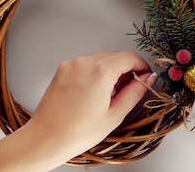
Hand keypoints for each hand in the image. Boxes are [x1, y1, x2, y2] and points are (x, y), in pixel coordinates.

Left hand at [26, 51, 156, 163]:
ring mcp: (71, 64)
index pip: (129, 57)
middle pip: (114, 56)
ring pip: (99, 60)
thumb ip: (135, 92)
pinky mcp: (62, 70)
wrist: (46, 138)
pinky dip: (93, 74)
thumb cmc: (77, 132)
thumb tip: (148, 79)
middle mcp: (84, 62)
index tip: (146, 75)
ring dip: (109, 72)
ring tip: (108, 96)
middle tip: (129, 89)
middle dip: (125, 70)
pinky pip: (84, 65)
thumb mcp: (115, 114)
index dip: (142, 65)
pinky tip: (92, 94)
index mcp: (100, 71)